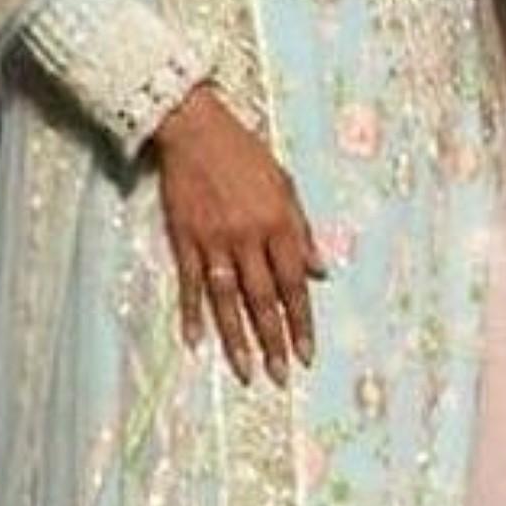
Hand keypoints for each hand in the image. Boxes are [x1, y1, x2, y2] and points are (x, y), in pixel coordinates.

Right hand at [153, 84, 324, 386]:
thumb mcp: (286, 184)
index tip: (308, 353)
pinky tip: (195, 342)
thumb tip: (321, 272)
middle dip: (274, 340)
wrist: (195, 129)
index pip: (294, 284)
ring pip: (228, 299)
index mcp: (278, 224)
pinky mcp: (184, 239)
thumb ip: (303, 230)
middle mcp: (249, 237)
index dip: (302, 321)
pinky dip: (191, 313)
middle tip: (281, 376)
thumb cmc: (246, 154)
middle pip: (263, 299)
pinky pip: (190, 283)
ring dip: (237, 338)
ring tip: (246, 372)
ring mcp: (214, 241)